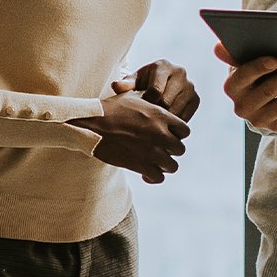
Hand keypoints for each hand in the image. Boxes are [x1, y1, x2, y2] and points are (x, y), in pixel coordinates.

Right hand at [69, 92, 188, 183]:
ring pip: (172, 166)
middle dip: (171, 151)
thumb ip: (149, 103)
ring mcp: (152, 151)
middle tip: (160, 150)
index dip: (178, 134)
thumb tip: (154, 100)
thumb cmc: (108, 110)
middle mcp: (160, 134)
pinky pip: (158, 177)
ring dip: (164, 165)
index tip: (168, 136)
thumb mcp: (132, 99)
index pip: (185, 130)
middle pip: (180, 149)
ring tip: (153, 163)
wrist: (91, 125)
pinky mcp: (140, 166)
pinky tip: (144, 173)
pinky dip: (153, 177)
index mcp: (160, 116)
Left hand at [123, 59, 199, 121]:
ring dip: (163, 122)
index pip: (155, 91)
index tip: (139, 111)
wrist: (161, 84)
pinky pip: (184, 118)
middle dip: (154, 114)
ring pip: (176, 112)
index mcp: (163, 66)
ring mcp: (190, 86)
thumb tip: (116, 86)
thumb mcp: (134, 82)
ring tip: (152, 126)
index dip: (145, 105)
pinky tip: (163, 126)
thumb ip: (126, 85)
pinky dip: (173, 125)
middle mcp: (180, 73)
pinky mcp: (196, 99)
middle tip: (145, 121)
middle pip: (166, 102)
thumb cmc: (143, 83)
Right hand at [214, 42, 276, 133]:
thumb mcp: (244, 63)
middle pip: (266, 92)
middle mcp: (242, 107)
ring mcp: (259, 120)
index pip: (243, 76)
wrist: (263, 101)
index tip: (275, 60)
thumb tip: (219, 47)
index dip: (258, 68)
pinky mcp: (275, 127)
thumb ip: (233, 54)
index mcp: (232, 87)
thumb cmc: (255, 74)